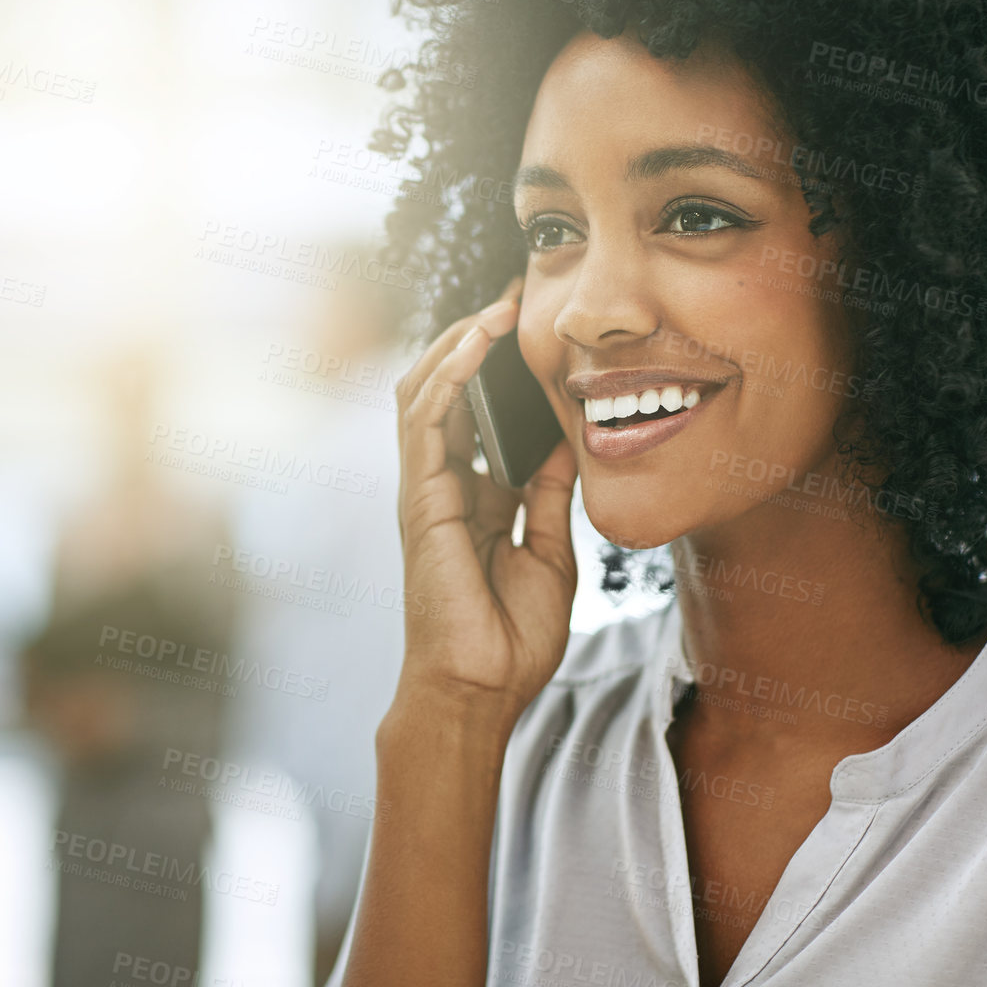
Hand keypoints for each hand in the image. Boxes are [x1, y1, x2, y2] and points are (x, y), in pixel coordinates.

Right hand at [393, 279, 579, 728]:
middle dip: (475, 341)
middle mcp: (444, 487)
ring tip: (496, 307)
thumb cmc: (510, 639)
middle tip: (514, 296)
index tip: (535, 325)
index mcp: (475, 498)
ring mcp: (426, 490)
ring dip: (458, 345)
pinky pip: (424, 420)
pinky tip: (477, 344)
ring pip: (424, 393)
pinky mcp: (420, 498)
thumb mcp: (550, 553)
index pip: (479, 413)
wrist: (480, 689)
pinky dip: (447, 375)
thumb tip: (567, 440)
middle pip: (444, 391)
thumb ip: (549, 496)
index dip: (501, 368)